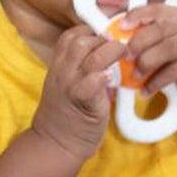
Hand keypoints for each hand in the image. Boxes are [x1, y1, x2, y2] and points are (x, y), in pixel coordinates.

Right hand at [31, 25, 125, 161]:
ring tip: (123, 57)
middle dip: (103, 39)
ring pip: (90, 55)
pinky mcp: (82, 101)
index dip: (90, 32)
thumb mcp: (67, 85)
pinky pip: (93, 80)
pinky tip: (112, 80)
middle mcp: (62, 72)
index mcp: (58, 66)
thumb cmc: (66, 116)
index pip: (71, 36)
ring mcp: (70, 85)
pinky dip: (105, 76)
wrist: (54, 145)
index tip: (105, 37)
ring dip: (111, 52)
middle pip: (81, 41)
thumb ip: (81, 68)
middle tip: (117, 48)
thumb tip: (108, 55)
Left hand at [121, 4, 176, 108]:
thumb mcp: (173, 42)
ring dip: (146, 63)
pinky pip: (172, 72)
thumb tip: (120, 38)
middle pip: (160, 29)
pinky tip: (147, 89)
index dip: (137, 16)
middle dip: (138, 42)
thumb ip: (154, 36)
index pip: (156, 9)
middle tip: (125, 55)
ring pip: (166, 50)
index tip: (122, 26)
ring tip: (135, 74)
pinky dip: (156, 82)